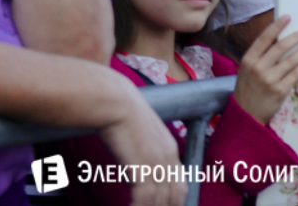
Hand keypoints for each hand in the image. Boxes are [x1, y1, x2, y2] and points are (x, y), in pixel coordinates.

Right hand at [100, 78, 185, 205]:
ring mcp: (157, 163)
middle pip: (176, 196)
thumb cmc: (121, 114)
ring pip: (161, 201)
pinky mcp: (142, 167)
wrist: (116, 102)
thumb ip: (145, 150)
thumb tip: (136, 164)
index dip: (174, 202)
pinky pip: (145, 199)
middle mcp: (169, 158)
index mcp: (171, 149)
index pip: (181, 185)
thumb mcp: (142, 134)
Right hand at [233, 15, 297, 124]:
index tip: (288, 16)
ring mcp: (270, 80)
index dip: (277, 25)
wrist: (246, 115)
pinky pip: (295, 74)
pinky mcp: (280, 90)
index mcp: (248, 60)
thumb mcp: (247, 70)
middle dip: (295, 37)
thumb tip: (277, 38)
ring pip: (291, 60)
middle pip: (280, 47)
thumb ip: (259, 56)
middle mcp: (258, 68)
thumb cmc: (247, 89)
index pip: (264, 38)